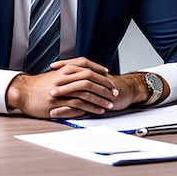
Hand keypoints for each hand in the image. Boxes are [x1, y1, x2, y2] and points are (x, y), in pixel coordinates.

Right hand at [6, 57, 118, 118]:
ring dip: (100, 98)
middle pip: (90, 78)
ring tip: (109, 103)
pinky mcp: (59, 102)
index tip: (107, 75)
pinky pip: (79, 104)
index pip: (86, 66)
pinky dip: (91, 107)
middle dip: (104, 85)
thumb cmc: (36, 86)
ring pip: (87, 92)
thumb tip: (78, 77)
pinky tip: (98, 110)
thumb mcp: (53, 75)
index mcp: (64, 69)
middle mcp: (65, 77)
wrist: (22, 92)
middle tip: (114, 91)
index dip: (99, 70)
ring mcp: (62, 90)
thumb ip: (66, 75)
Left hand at [48, 61, 169, 115]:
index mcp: (93, 71)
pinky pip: (79, 108)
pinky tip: (56, 113)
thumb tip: (71, 71)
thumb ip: (87, 73)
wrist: (128, 92)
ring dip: (63, 94)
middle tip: (47, 82)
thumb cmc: (111, 85)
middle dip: (60, 79)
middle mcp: (94, 79)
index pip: (77, 64)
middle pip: (76, 76)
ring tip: (50, 97)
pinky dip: (66, 110)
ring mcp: (96, 91)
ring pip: (77, 90)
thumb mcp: (99, 76)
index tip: (52, 66)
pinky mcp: (96, 103)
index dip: (64, 63)